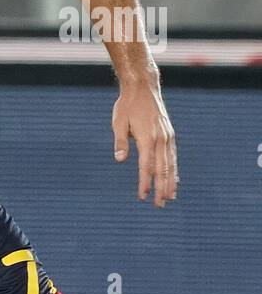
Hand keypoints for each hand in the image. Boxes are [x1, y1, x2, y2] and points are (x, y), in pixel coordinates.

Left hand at [112, 78, 176, 206]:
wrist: (143, 88)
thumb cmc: (127, 106)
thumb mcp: (118, 122)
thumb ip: (120, 142)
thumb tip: (119, 160)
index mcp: (147, 138)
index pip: (146, 166)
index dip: (145, 182)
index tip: (142, 196)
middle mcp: (161, 139)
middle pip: (162, 169)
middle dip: (161, 188)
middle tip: (160, 205)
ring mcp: (167, 137)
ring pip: (171, 164)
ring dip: (171, 182)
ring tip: (170, 197)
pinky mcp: (169, 134)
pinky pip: (173, 156)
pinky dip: (174, 169)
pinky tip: (174, 179)